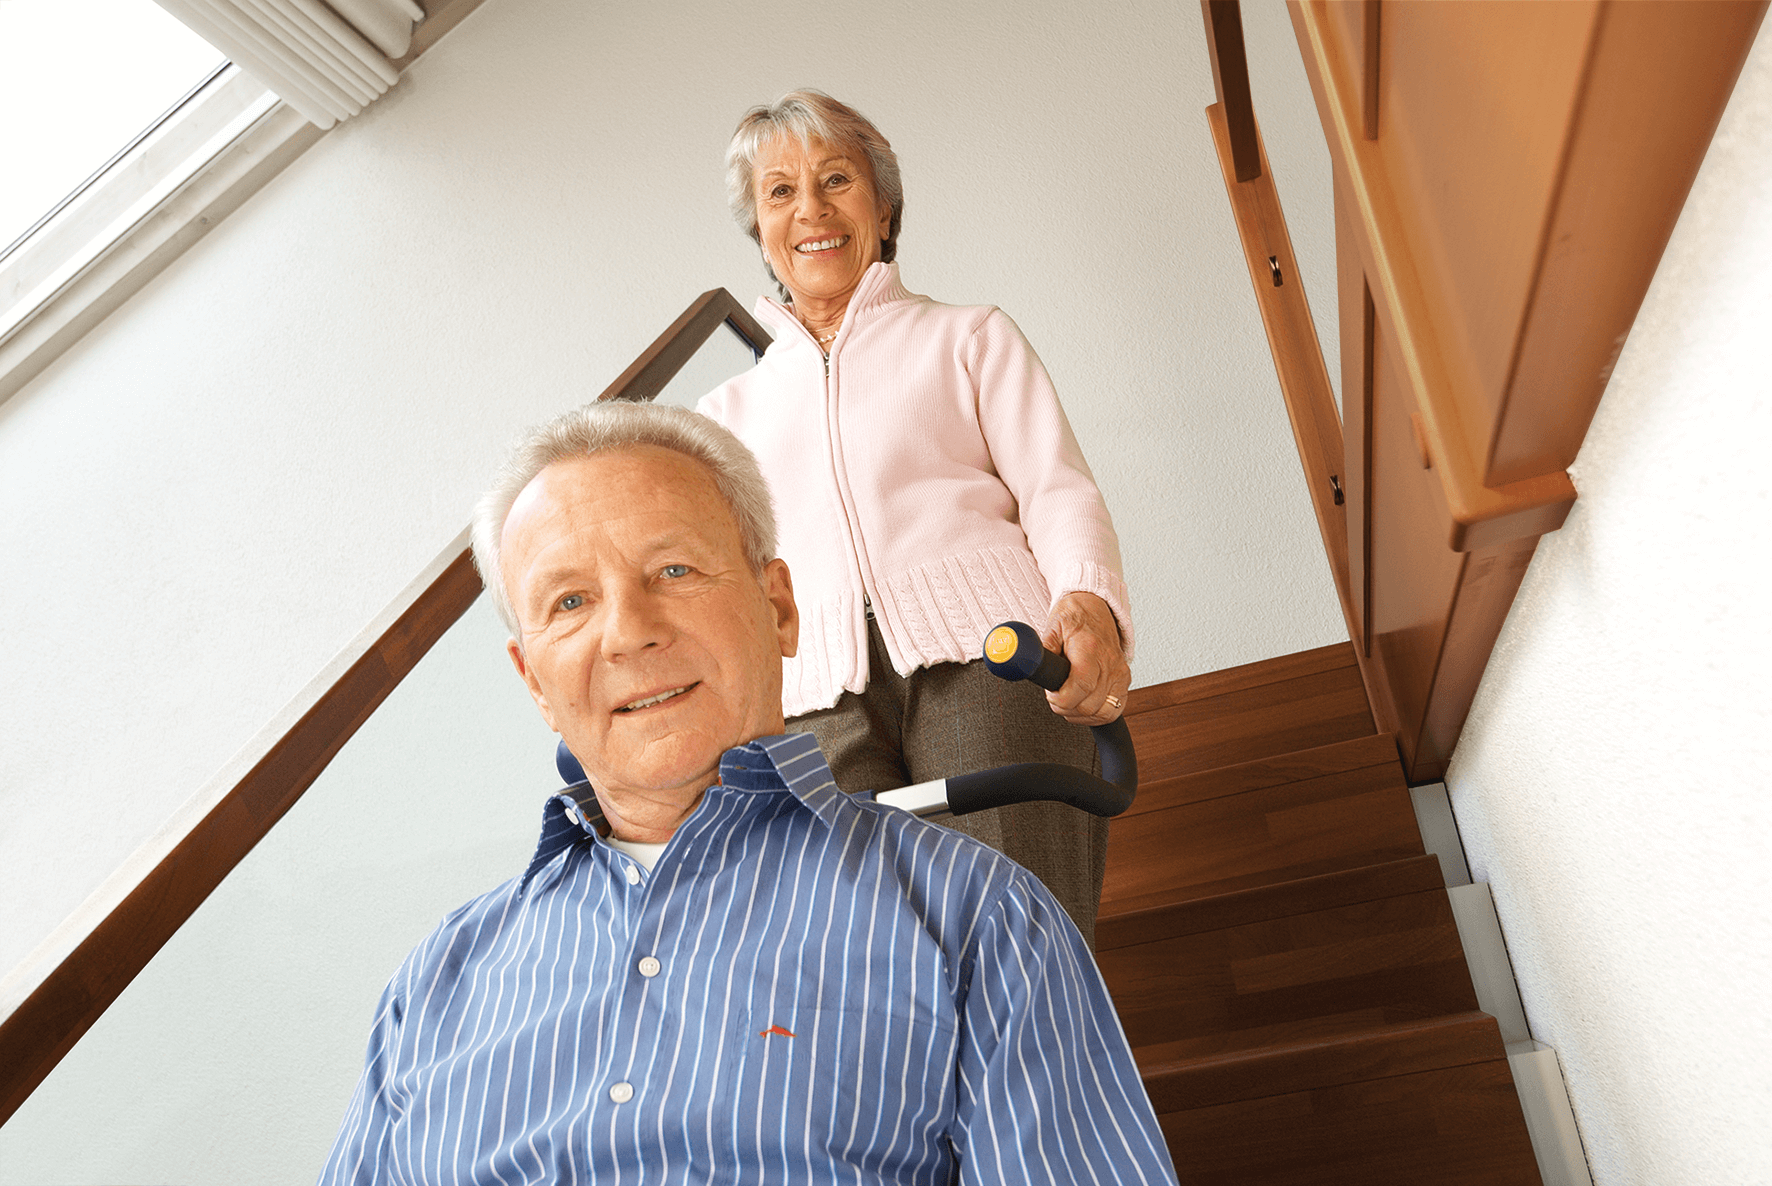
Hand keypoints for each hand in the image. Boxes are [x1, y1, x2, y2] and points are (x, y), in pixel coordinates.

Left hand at [1040, 592, 1130, 724]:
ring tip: (1068, 702)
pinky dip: (1098, 715)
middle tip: (1055, 697)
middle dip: (1066, 707)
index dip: (1062, 699)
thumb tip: (1031, 666)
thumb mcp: (1053, 626)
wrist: (1095, 606)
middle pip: (1089, 705)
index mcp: (1089, 648)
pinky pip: (1115, 710)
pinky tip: (1084, 706)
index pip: (1081, 686)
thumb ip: (1044, 649)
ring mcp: (1119, 673)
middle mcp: (1108, 663)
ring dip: (1081, 714)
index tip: (1051, 695)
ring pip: (1103, 713)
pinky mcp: (1124, 680)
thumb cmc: (1075, 615)